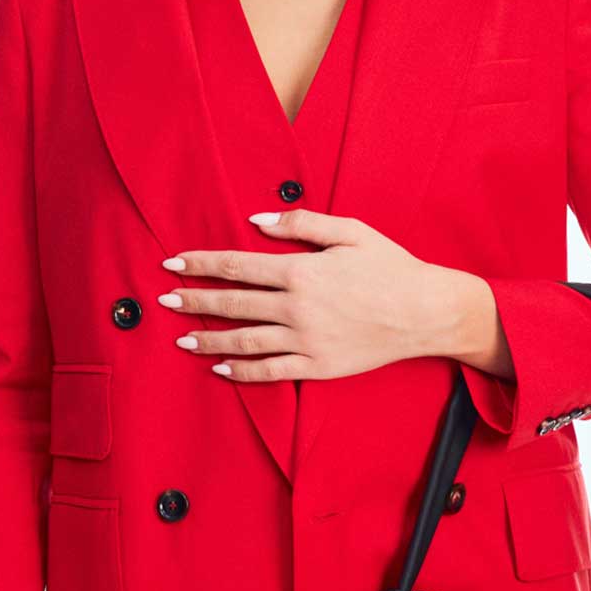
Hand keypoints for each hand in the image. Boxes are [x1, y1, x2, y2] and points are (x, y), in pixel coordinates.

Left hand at [156, 207, 495, 381]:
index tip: (173, 263)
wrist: (425, 311)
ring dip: (209, 339)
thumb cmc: (390, 266)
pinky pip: (271, 371)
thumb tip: (256, 219)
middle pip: (233, 304)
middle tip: (165, 301)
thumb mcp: (349, 231)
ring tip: (183, 338)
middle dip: (194, 301)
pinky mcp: (318, 366)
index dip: (201, 264)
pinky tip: (221, 368)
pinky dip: (242, 371)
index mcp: (300, 271)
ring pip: (245, 341)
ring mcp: (306, 340)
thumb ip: (299, 223)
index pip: (236, 265)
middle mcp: (297, 307)